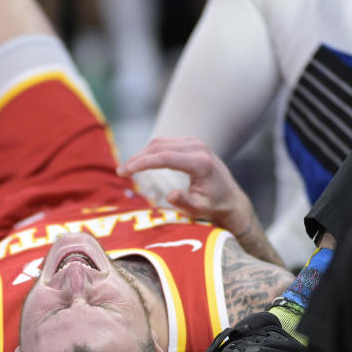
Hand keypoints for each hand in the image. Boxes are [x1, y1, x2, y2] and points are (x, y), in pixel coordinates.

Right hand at [118, 136, 252, 234]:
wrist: (230, 198)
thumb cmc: (213, 206)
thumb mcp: (199, 210)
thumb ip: (185, 203)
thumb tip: (170, 195)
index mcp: (200, 163)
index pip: (165, 157)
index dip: (142, 163)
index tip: (125, 171)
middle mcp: (198, 148)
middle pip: (159, 147)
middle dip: (137, 158)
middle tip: (121, 172)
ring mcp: (195, 142)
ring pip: (160, 143)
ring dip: (141, 154)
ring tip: (128, 169)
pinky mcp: (191, 142)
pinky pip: (165, 143)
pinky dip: (150, 151)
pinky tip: (141, 163)